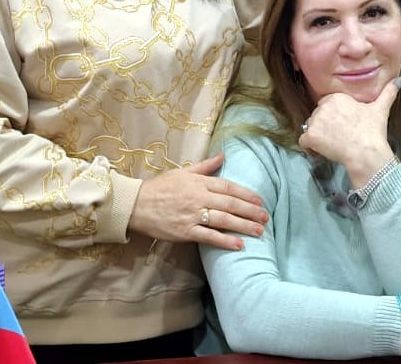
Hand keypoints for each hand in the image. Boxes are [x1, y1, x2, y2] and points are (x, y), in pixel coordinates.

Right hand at [128, 152, 267, 249]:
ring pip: (223, 220)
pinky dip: (224, 241)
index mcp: (199, 182)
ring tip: (259, 231)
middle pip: (230, 204)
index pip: (228, 187)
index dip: (246, 194)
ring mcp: (192, 215)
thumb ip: (205, 166)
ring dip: (243, 225)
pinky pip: (208, 237)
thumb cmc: (160, 187)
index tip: (260, 201)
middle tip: (266, 217)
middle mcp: (199, 198)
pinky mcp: (185, 232)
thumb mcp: (183, 171)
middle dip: (250, 211)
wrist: (135, 205)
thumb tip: (223, 155)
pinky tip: (239, 245)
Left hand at [298, 79, 399, 187]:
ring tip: (333, 144)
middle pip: (318, 116)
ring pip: (311, 127)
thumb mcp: (381, 108)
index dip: (334, 116)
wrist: (366, 152)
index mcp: (336, 97)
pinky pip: (304, 141)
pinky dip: (310, 147)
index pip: (327, 105)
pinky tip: (322, 152)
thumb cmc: (373, 130)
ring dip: (318, 136)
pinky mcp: (310, 137)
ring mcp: (314, 122)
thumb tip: (400, 77)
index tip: (344, 126)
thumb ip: (389, 92)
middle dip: (326, 125)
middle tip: (340, 137)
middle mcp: (322, 107)